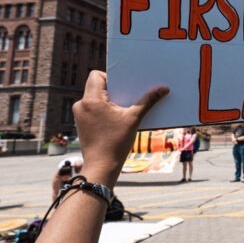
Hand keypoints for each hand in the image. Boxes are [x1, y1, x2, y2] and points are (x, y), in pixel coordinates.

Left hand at [73, 71, 167, 186]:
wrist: (101, 167)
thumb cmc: (115, 143)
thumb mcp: (134, 119)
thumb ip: (148, 101)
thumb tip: (163, 88)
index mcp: (91, 99)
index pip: (96, 75)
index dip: (110, 77)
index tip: (124, 87)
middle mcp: (81, 105)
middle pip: (96, 87)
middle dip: (113, 90)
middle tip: (128, 97)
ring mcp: (79, 115)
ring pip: (95, 99)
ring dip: (109, 102)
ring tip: (122, 111)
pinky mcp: (81, 124)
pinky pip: (93, 110)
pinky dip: (104, 111)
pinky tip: (116, 121)